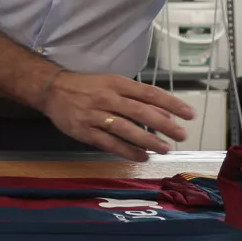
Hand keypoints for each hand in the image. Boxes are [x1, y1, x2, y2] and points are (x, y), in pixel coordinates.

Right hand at [41, 72, 195, 160]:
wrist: (52, 90)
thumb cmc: (87, 86)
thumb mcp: (112, 84)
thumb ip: (137, 98)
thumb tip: (165, 114)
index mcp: (116, 84)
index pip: (149, 93)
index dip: (171, 104)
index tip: (189, 114)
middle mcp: (107, 98)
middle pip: (140, 112)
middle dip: (164, 125)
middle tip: (182, 135)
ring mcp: (95, 116)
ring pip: (126, 129)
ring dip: (148, 140)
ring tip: (165, 149)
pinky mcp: (85, 131)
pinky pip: (109, 143)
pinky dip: (127, 151)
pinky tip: (142, 156)